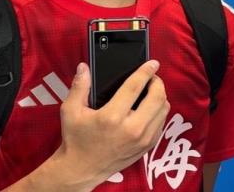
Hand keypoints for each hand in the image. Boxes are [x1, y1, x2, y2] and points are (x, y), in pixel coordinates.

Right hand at [52, 60, 169, 189]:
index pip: (135, 87)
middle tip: (151, 77)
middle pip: (157, 98)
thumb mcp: (70, 110)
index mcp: (112, 117)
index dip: (146, 71)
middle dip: (157, 82)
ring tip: (151, 90)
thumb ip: (79, 86)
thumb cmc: (76, 138)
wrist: (81, 169)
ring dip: (160, 97)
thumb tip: (84, 67)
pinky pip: (161, 124)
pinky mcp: (146, 148)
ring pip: (163, 111)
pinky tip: (149, 107)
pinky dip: (159, 112)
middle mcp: (131, 129)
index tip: (153, 63)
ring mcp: (142, 140)